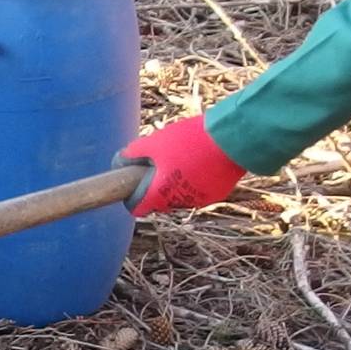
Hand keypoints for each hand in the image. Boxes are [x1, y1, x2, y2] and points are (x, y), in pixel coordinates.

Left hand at [115, 115, 245, 215]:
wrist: (230, 140)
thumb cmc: (188, 141)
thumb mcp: (155, 142)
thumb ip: (134, 153)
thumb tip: (120, 161)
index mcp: (160, 193)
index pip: (137, 208)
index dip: (132, 196)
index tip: (133, 182)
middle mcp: (179, 203)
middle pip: (159, 201)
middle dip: (155, 186)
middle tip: (159, 163)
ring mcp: (199, 200)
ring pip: (179, 196)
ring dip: (176, 183)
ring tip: (182, 157)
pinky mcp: (216, 195)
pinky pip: (198, 190)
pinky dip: (195, 180)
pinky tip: (200, 160)